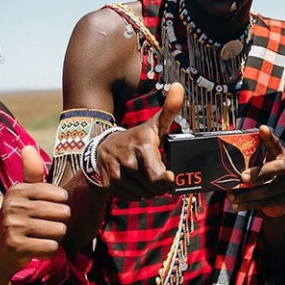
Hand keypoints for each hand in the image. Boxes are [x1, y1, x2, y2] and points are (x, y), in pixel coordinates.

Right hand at [0, 146, 70, 284]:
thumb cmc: (18, 221)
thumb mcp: (22, 196)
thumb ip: (31, 174)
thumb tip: (28, 147)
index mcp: (18, 190)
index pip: (61, 195)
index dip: (60, 206)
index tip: (46, 212)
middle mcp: (14, 205)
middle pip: (63, 213)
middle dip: (59, 224)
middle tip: (43, 228)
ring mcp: (14, 226)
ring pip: (59, 231)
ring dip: (54, 238)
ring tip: (39, 237)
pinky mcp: (17, 246)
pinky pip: (51, 248)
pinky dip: (49, 252)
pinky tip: (36, 249)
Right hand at [95, 82, 182, 199]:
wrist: (104, 145)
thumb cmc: (138, 137)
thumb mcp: (154, 124)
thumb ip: (170, 109)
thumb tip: (180, 87)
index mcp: (143, 146)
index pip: (159, 176)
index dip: (167, 180)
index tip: (169, 175)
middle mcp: (128, 160)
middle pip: (152, 187)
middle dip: (159, 186)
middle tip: (159, 177)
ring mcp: (116, 173)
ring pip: (141, 194)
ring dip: (148, 191)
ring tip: (147, 180)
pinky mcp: (108, 184)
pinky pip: (129, 197)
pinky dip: (135, 194)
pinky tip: (136, 184)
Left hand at [227, 126, 284, 215]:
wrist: (277, 199)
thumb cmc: (263, 176)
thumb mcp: (258, 165)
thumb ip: (248, 161)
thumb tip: (221, 159)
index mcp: (280, 154)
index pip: (275, 144)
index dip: (270, 137)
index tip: (262, 129)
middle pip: (278, 168)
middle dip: (260, 172)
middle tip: (242, 176)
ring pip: (269, 190)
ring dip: (248, 194)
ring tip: (231, 196)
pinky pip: (265, 203)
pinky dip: (248, 205)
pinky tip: (236, 205)